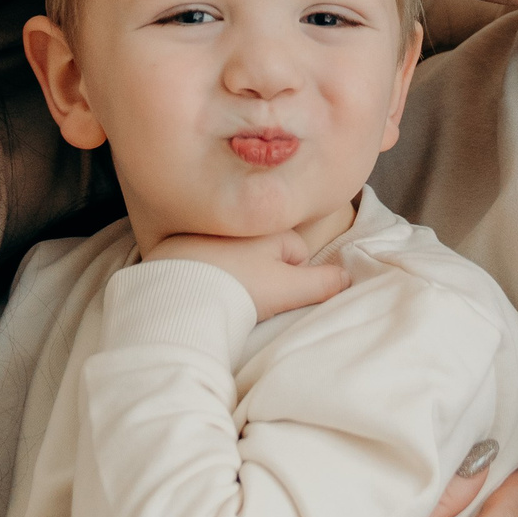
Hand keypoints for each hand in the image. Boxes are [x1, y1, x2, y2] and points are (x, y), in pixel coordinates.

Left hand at [145, 231, 349, 320]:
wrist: (177, 297)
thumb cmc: (239, 289)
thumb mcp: (289, 288)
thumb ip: (323, 282)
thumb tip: (347, 276)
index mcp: (265, 226)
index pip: (295, 250)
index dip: (292, 276)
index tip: (276, 293)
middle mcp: (234, 220)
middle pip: (262, 248)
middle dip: (262, 268)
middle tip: (250, 294)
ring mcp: (200, 229)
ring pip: (230, 251)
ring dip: (231, 267)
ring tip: (221, 292)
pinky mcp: (171, 243)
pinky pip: (196, 255)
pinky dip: (199, 268)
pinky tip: (195, 287)